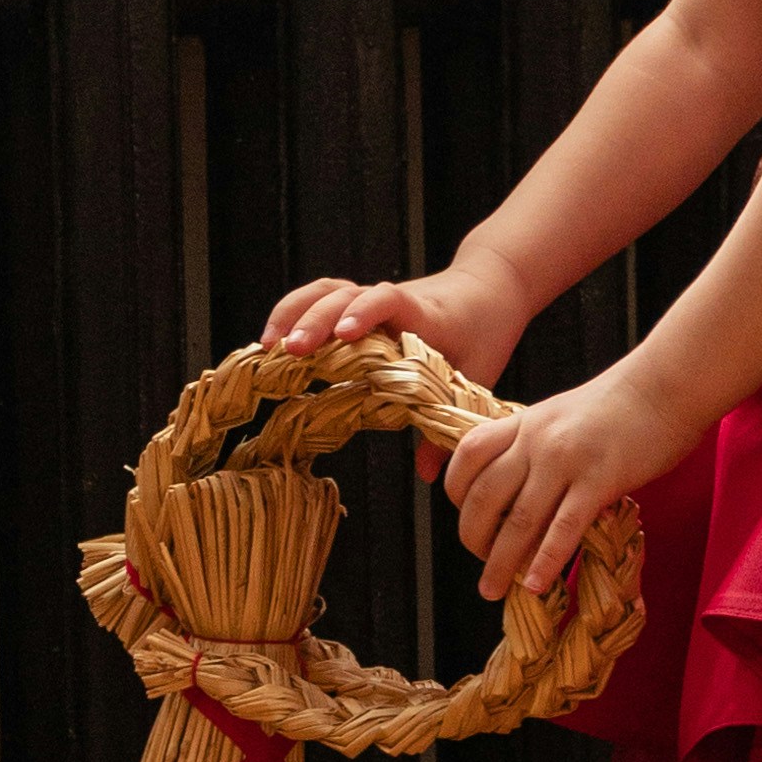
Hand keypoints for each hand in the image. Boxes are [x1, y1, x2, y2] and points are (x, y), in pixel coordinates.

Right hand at [263, 261, 530, 480]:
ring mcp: (374, 299)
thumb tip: (429, 475)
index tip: (347, 335)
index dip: (367, 313)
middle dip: (315, 320)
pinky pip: (324, 297)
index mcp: (423, 315)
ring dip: (295, 312)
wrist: (491, 286)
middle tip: (290, 352)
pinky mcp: (362, 301)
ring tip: (270, 347)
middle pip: (346, 294)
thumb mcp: (477, 374)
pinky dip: (296, 311)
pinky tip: (275, 340)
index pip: (389, 300)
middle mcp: (392, 301)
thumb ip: (448, 423)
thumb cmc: (486, 330)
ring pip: (328, 291)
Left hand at [445, 358, 696, 605]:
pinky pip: (564, 528)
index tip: (465, 517)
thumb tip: (522, 488)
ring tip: (493, 591)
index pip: (468, 455)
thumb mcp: (563, 413)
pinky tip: (536, 585)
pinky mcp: (600, 480)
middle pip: (483, 496)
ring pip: (518, 521)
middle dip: (473, 538)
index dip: (456, 491)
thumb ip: (538, 444)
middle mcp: (536, 441)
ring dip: (500, 563)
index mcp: (524, 422)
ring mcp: (566, 460)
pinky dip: (546, 561)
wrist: (668, 384)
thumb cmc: (622, 401)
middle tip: (481, 565)